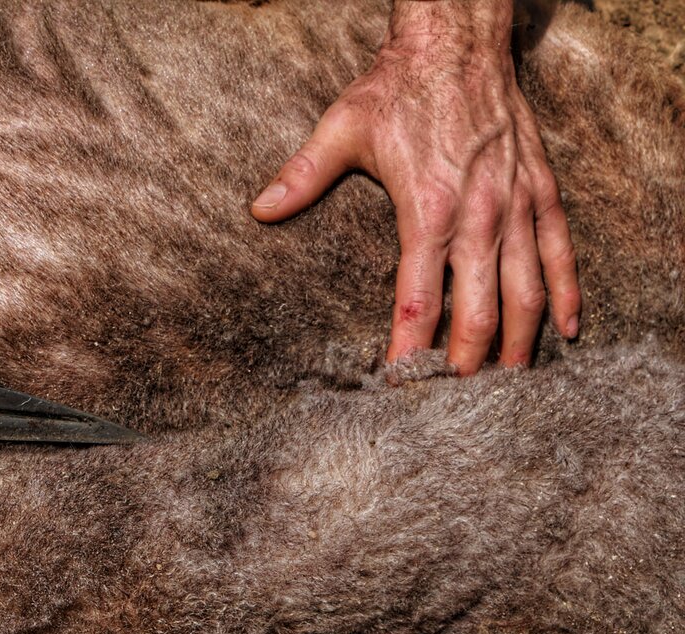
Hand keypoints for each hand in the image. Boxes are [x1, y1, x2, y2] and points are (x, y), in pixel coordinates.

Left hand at [251, 0, 579, 373]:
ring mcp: (516, 204)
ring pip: (526, 290)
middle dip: (465, 361)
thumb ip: (301, 175)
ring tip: (505, 382)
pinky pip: (562, 252)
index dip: (409, 348)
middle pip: (478, 309)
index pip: (417, 299)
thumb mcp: (341, 127)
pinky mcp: (542, 190)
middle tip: (453, 399)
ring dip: (517, 341)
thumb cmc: (397, 88)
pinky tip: (564, 329)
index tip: (400, 381)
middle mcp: (477, 215)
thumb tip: (259, 209)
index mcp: (425, 209)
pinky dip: (566, 294)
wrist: (457, 42)